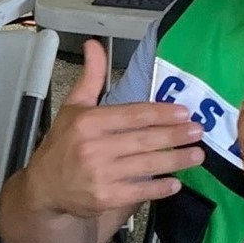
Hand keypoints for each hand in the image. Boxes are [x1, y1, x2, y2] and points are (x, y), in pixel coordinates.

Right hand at [27, 40, 204, 219]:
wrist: (45, 187)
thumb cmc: (63, 144)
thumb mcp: (73, 107)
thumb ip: (91, 77)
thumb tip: (94, 44)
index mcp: (88, 122)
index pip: (132, 114)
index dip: (161, 114)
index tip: (184, 113)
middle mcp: (94, 147)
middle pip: (144, 140)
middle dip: (175, 136)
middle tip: (198, 132)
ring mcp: (100, 174)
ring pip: (146, 165)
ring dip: (175, 160)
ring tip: (197, 155)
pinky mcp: (105, 198)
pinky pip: (138, 191)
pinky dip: (159, 188)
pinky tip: (176, 183)